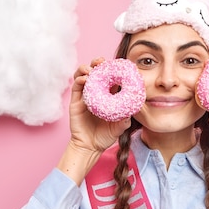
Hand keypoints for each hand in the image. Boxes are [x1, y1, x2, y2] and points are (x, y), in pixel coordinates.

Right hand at [57, 58, 131, 183]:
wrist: (90, 146)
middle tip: (102, 61)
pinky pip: (76, 87)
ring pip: (84, 75)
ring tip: (92, 68)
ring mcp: (85, 95)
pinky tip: (85, 79)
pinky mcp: (76, 101)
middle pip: (97, 72)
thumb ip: (126, 118)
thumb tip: (133, 109)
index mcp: (108, 95)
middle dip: (99, 63)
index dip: (113, 69)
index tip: (119, 64)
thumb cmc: (105, 136)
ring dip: (87, 68)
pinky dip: (79, 79)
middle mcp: (97, 92)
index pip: (111, 77)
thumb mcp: (120, 127)